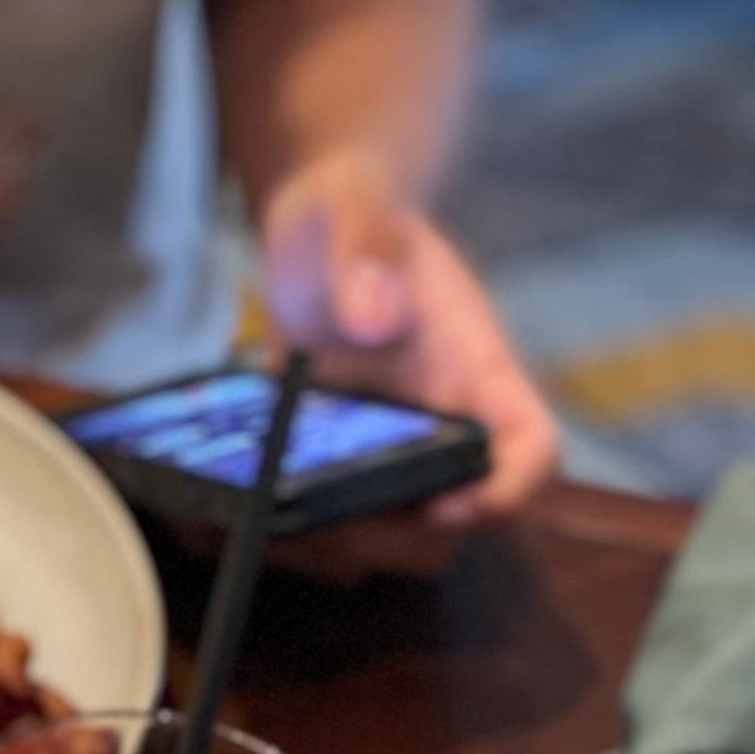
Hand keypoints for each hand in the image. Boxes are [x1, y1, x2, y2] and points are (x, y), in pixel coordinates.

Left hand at [259, 151, 557, 571]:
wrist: (316, 236)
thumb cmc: (351, 213)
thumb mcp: (352, 204)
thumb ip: (366, 242)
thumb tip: (371, 315)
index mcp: (474, 370)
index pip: (530, 448)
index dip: (506, 491)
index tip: (448, 502)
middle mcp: (445, 428)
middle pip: (450, 527)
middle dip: (388, 539)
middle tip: (314, 516)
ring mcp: (397, 461)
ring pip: (388, 546)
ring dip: (328, 549)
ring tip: (254, 521)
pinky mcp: (345, 477)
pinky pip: (334, 533)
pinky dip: (284, 537)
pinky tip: (224, 516)